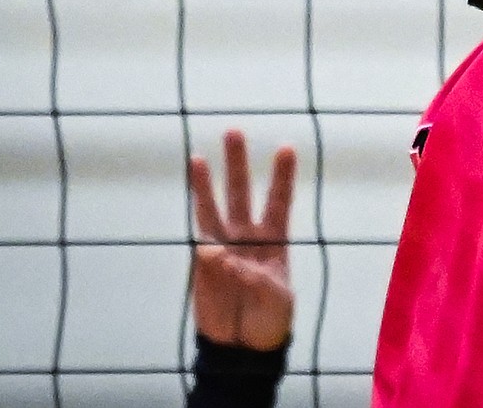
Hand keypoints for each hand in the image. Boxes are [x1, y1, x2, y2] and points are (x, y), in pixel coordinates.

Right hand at [189, 132, 296, 350]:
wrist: (243, 351)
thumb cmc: (270, 322)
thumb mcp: (279, 301)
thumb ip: (257, 279)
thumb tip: (224, 256)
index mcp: (275, 240)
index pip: (279, 201)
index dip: (282, 176)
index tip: (285, 147)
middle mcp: (248, 237)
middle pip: (241, 193)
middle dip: (237, 163)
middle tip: (233, 131)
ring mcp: (224, 249)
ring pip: (212, 209)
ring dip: (205, 185)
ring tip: (197, 158)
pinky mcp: (204, 268)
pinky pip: (204, 251)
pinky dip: (208, 250)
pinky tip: (210, 248)